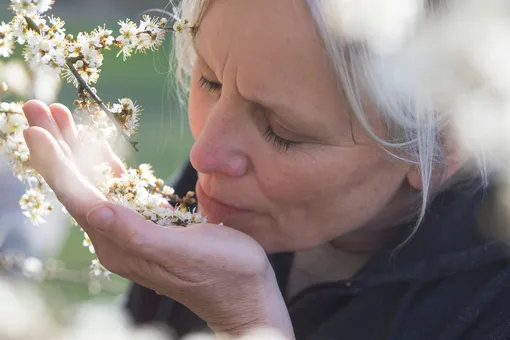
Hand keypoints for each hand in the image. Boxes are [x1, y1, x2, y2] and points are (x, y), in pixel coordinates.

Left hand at [22, 100, 293, 338]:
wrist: (244, 291)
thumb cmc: (224, 272)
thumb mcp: (183, 253)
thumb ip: (138, 234)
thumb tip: (98, 211)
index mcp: (119, 243)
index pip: (76, 197)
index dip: (54, 162)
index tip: (35, 129)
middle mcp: (116, 236)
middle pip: (76, 185)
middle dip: (55, 146)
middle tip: (35, 108)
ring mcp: (130, 228)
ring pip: (92, 182)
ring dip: (74, 148)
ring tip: (57, 116)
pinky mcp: (147, 220)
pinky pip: (116, 186)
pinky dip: (103, 162)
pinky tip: (94, 144)